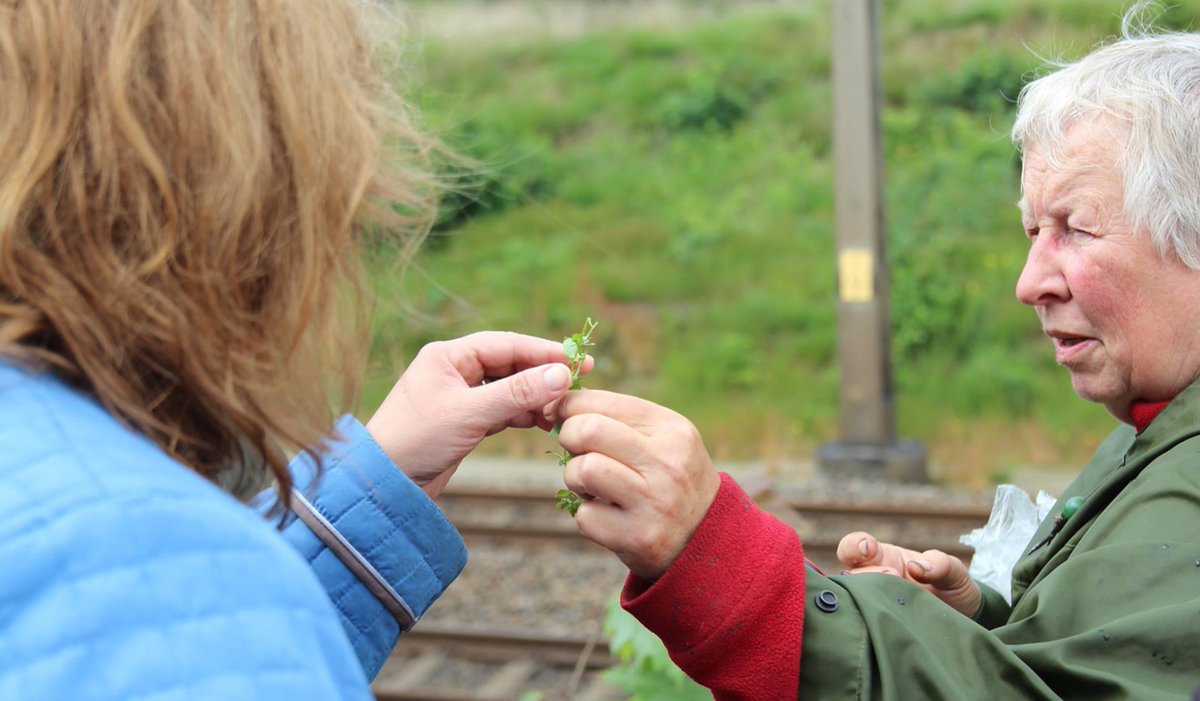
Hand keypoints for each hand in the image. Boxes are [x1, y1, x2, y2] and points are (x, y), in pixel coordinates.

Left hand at [365, 331, 588, 497]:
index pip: (507, 344)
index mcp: (449, 356)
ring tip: (561, 410)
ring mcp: (459, 397)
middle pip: (510, 364)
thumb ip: (517, 392)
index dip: (545, 352)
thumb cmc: (417, 440)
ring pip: (508, 389)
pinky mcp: (463, 422)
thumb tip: (562, 374)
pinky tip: (542, 423)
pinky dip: (522, 414)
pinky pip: (501, 410)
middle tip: (578, 385)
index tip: (580, 361)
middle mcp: (454, 370)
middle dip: (543, 376)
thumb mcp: (471, 413)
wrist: (383, 486)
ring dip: (535, 398)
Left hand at [552, 389, 720, 580]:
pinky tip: (607, 514)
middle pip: (588, 430)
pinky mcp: (639, 537)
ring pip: (582, 470)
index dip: (569, 406)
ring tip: (591, 485)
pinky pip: (585, 516)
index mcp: (672, 430)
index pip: (603, 403)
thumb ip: (619, 419)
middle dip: (568, 437)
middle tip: (575, 451)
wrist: (708, 536)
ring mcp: (654, 502)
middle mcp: (667, 463)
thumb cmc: (670, 478)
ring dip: (574, 478)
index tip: (560, 416)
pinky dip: (587, 515)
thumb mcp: (664, 439)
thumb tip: (557, 403)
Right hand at [836, 531, 981, 616]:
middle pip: (847, 575)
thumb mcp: (954, 571)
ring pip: (851, 601)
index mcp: (884, 558)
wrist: (964, 622)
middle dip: (866, 574)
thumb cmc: (953, 589)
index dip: (854, 546)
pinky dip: (870, 623)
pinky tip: (887, 623)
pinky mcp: (878, 628)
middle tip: (891, 577)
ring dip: (868, 598)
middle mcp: (871, 580)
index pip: (853, 547)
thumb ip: (940, 564)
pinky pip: (863, 626)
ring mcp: (873, 604)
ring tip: (894, 602)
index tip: (869, 549)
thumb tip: (916, 567)